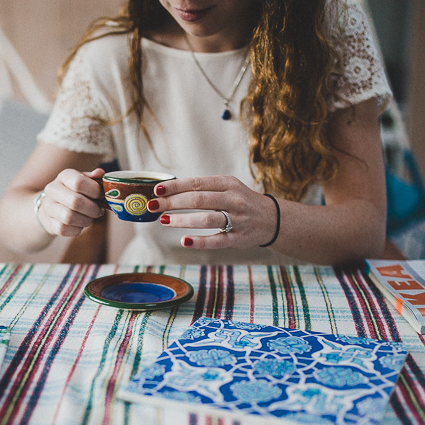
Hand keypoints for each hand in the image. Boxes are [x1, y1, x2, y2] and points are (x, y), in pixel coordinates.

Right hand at [35, 167, 106, 236]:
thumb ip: (94, 178)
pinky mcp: (49, 223)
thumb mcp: (84, 181)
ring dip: (85, 220)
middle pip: (75, 201)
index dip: (94, 191)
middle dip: (92, 209)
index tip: (101, 196)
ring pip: (69, 217)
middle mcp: (53, 189)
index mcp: (64, 176)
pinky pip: (64, 229)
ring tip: (89, 218)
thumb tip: (100, 173)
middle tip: (99, 211)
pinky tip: (79, 225)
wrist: (52, 206)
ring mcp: (48, 207)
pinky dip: (77, 229)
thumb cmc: (74, 192)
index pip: (79, 182)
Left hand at [146, 175, 279, 248]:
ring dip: (182, 220)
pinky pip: (217, 241)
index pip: (196, 183)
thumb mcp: (227, 188)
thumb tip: (167, 192)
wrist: (271, 219)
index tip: (157, 190)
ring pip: (206, 219)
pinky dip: (200, 241)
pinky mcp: (238, 238)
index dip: (175, 186)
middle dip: (172, 202)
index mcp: (227, 183)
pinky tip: (184, 241)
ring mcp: (237, 219)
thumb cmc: (240, 201)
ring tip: (164, 220)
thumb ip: (203, 189)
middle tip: (153, 205)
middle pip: (198, 199)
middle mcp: (233, 199)